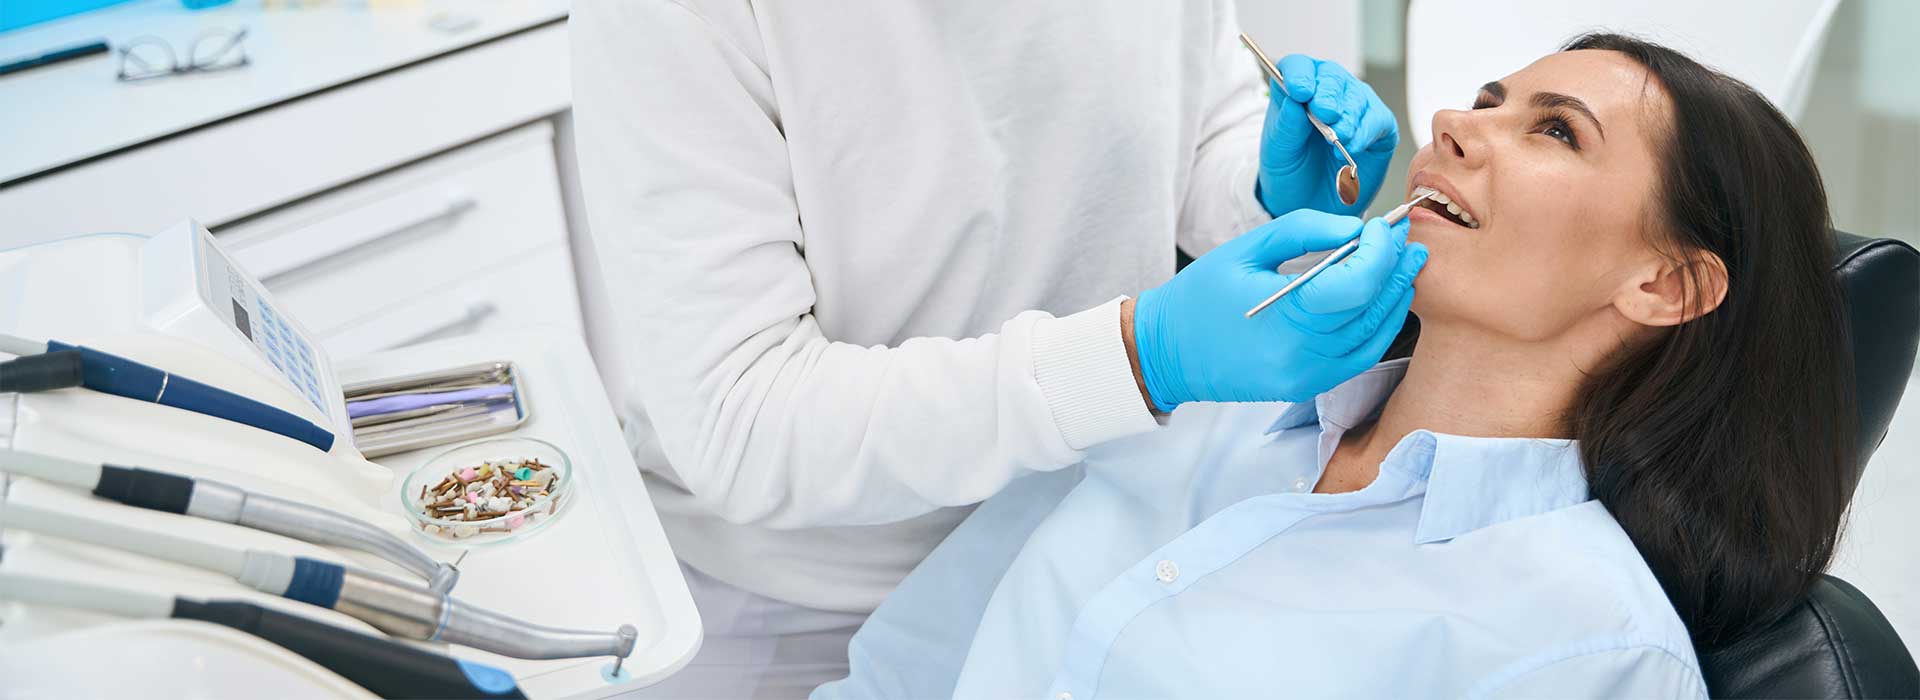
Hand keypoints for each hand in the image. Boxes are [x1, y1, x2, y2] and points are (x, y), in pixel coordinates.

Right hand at [1129, 210, 1426, 410]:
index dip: (1380, 252)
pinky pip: (1359, 356)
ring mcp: (1307, 375)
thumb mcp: (1245, 248)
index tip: (1383, 227)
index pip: (1357, 283)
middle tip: (1407, 239)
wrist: (1166, 352)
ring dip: (1396, 297)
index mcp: (1283, 313)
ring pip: (1374, 335)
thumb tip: (1355, 228)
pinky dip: (1380, 327)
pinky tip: (1386, 301)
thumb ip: (1303, 231)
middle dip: (1396, 268)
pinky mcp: (1307, 385)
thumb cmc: (1199, 295)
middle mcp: (1301, 352)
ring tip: (1406, 264)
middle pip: (1373, 308)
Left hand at [1257, 55, 1397, 216]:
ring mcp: (1356, 106)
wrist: (1308, 202)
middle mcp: (1329, 91)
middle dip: (1328, 96)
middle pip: (1332, 78)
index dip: (1300, 74)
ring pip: (1357, 98)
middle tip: (1324, 115)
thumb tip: (1295, 97)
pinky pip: (1378, 121)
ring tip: (1335, 140)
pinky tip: (1350, 148)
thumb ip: (1286, 124)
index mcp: (1298, 87)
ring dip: (1347, 119)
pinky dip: (1365, 134)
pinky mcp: (1379, 126)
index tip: (1299, 91)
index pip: (1299, 67)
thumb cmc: (1290, 170)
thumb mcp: (1278, 150)